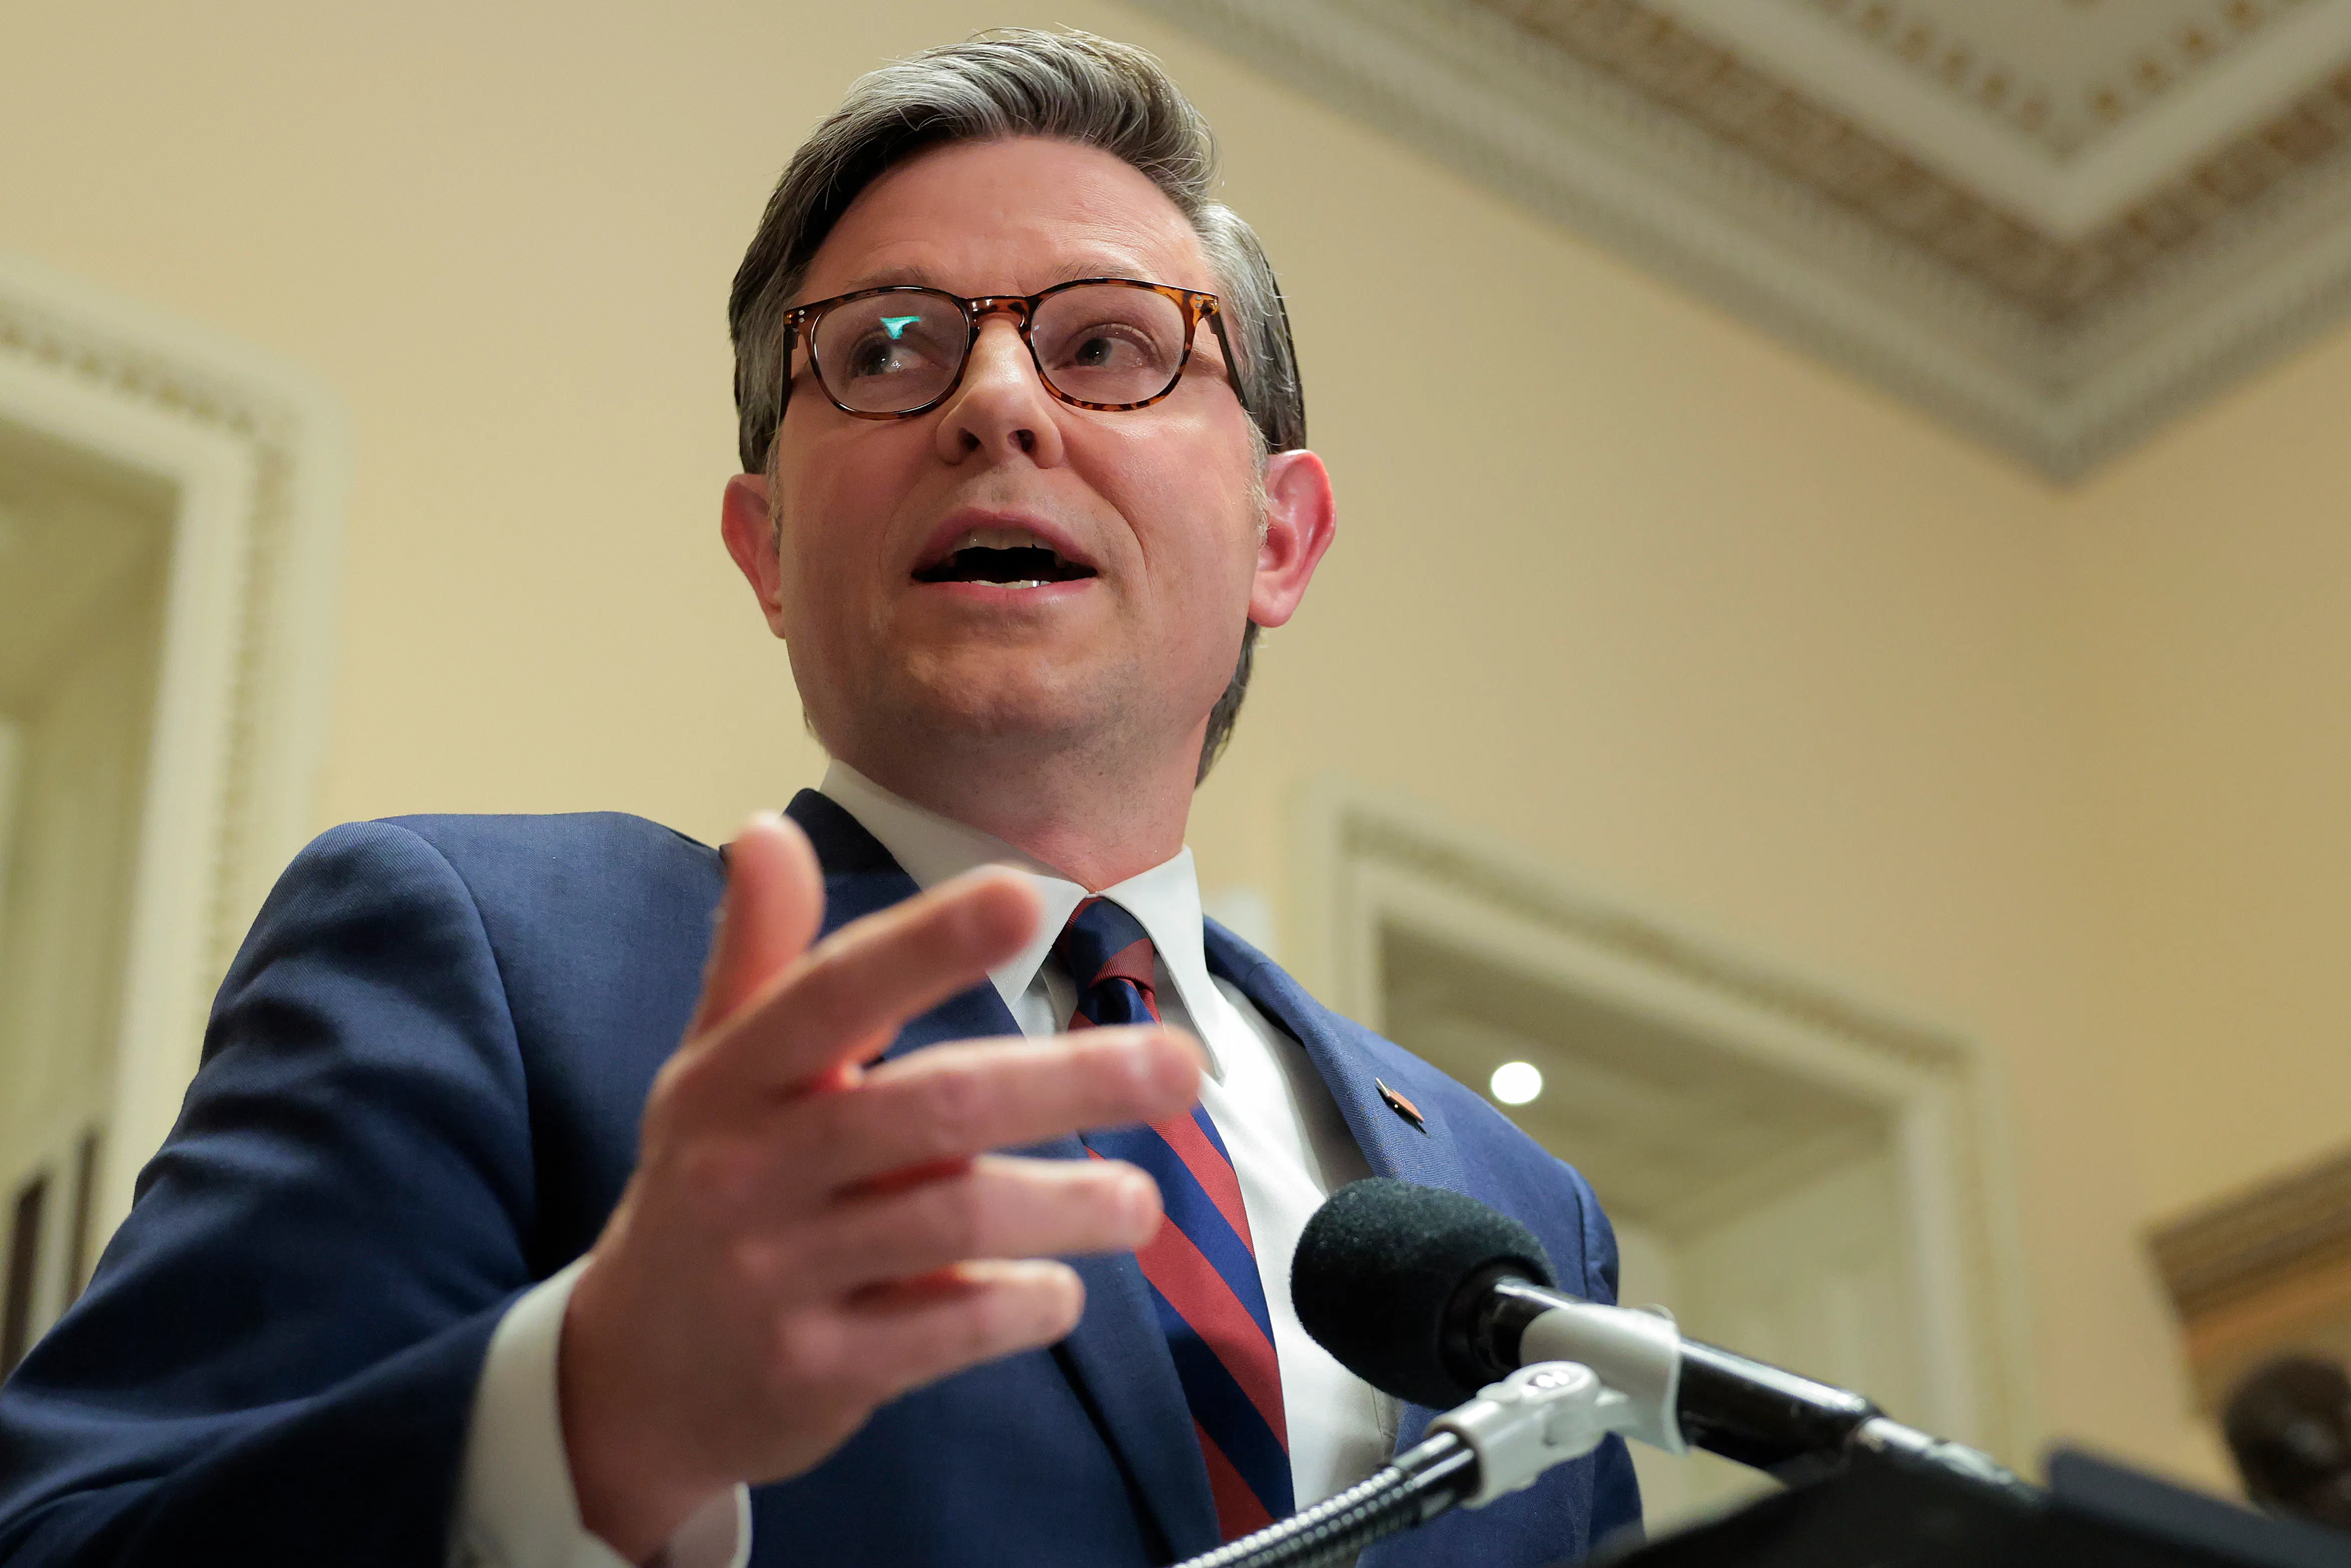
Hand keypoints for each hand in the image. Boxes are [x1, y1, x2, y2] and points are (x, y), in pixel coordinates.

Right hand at [557, 811, 1200, 1561]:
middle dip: (1069, 1080)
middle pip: (934, 1107)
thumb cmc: (711, 1189)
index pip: (836, 993)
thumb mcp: (714, 1069)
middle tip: (1181, 1068)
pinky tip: (1060, 1290)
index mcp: (732, 1076)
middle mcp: (750, 1167)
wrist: (634, 1377)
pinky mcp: (814, 1370)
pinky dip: (1020, 1305)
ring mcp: (778, 1273)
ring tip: (1142, 1202)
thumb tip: (768, 830)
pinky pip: (946, 1329)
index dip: (929, 943)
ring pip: (954, 1219)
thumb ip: (760, 955)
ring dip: (1069, 1206)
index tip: (1027, 896)